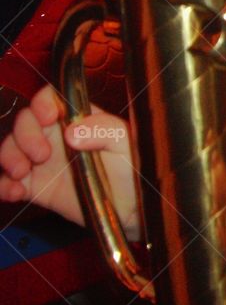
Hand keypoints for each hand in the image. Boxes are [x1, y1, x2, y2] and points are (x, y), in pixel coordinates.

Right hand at [0, 85, 138, 237]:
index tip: (47, 117)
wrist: (131, 206)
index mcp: (78, 119)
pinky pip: (7, 182)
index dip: (43, 103)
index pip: (51, 99)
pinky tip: (14, 192)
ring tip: (22, 173)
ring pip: (11, 148)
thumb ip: (104, 130)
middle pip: (25, 122)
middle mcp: (56, 136)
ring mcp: (43, 161)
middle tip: (41, 155)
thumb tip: (72, 132)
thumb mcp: (126, 143)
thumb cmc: (133, 168)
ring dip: (8, 157)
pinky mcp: (36, 186)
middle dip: (24, 135)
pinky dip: (3, 185)